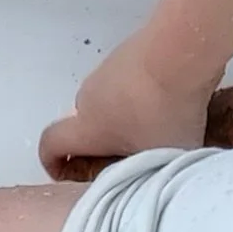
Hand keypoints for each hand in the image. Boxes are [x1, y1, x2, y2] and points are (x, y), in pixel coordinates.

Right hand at [40, 28, 217, 181]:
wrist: (181, 51)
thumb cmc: (164, 113)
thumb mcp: (161, 161)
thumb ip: (148, 175)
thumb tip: (150, 180)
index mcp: (87, 126)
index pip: (51, 145)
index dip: (53, 162)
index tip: (68, 173)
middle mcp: (89, 96)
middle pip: (85, 123)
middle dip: (103, 142)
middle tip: (133, 154)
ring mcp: (109, 69)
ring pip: (109, 101)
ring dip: (126, 116)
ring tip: (162, 125)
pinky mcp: (131, 51)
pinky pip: (130, 80)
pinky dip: (143, 92)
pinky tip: (174, 99)